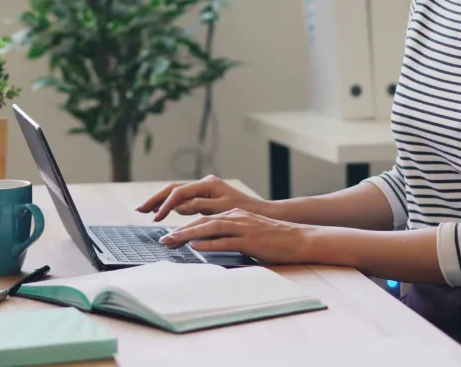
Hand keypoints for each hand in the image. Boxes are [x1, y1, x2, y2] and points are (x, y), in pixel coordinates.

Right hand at [135, 175, 268, 221]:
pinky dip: (171, 205)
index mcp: (208, 184)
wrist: (262, 213)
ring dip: (161, 201)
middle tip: (140, 209)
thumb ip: (200, 206)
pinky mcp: (205, 197)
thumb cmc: (246, 212)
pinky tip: (162, 211)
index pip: (180, 193)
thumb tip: (178, 206)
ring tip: (146, 210)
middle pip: (173, 189)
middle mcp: (204, 184)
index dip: (165, 205)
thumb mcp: (223, 210)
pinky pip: (183, 199)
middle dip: (156, 199)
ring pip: (176, 193)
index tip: (156, 218)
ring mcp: (204, 189)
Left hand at [158, 209, 315, 264]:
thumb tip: (205, 243)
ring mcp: (243, 228)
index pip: (204, 219)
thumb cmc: (272, 239)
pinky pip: (226, 240)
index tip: (169, 235)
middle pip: (202, 221)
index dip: (184, 227)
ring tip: (172, 241)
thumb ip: (227, 236)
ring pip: (210, 228)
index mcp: (234, 215)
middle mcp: (236, 218)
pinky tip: (197, 246)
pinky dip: (210, 242)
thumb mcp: (246, 233)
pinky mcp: (250, 240)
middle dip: (180, 230)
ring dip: (188, 234)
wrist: (298, 239)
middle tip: (163, 239)